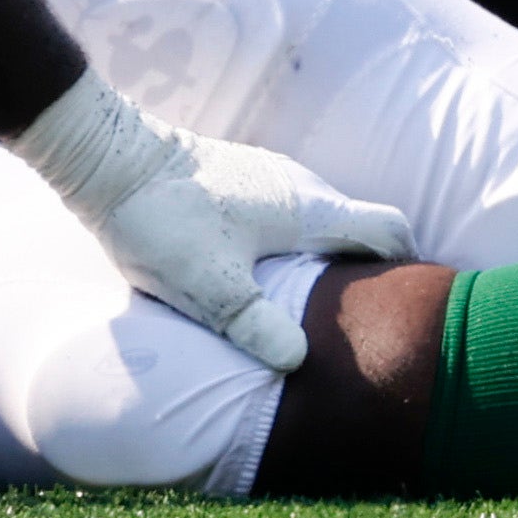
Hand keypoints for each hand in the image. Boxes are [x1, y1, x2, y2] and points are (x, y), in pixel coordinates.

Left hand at [5, 73, 410, 371]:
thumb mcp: (211, 289)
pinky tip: (264, 275)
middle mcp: (301, 185)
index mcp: (309, 209)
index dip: (408, 266)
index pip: (389, 229)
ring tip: (312, 306)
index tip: (408, 303)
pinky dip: (294, 244)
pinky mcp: (239, 176)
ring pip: (320, 220)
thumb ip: (259, 327)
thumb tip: (300, 360)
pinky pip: (287, 213)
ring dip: (326, 258)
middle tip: (358, 321)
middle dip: (366, 271)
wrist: (109, 157)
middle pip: (358, 228)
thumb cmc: (164, 220)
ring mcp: (269, 175)